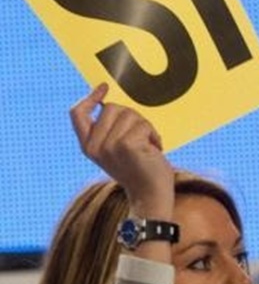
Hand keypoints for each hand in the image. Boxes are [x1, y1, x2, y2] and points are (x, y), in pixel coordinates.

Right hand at [70, 84, 174, 219]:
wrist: (150, 195)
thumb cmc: (140, 170)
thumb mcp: (117, 150)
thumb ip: (111, 131)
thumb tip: (115, 103)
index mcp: (88, 146)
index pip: (77, 114)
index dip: (89, 98)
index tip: (103, 87)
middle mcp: (94, 146)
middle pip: (112, 108)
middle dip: (132, 116)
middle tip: (142, 135)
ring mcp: (109, 146)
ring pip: (130, 114)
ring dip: (145, 127)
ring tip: (148, 146)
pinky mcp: (127, 146)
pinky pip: (144, 124)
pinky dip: (154, 135)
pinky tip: (155, 150)